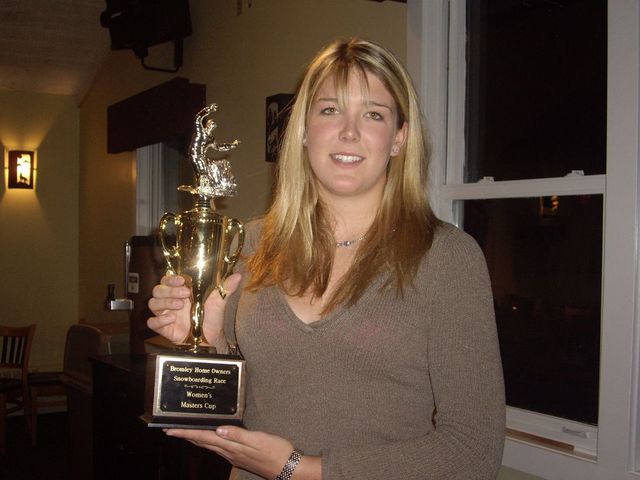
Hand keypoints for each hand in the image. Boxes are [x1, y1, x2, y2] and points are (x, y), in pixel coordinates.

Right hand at [147, 273, 241, 346]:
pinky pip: (152, 322)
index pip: (168, 279)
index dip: (171, 278)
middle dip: (169, 290)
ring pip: (153, 303)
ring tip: (180, 306)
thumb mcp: (219, 302)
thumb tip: (238, 276)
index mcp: (181, 291)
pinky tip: (171, 320)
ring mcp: (166, 314)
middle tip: (185, 294)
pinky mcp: (164, 328)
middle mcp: (171, 301)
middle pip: (158, 289)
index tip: (181, 280)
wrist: (210, 339)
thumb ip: (226, 288)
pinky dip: (159, 320)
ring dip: (165, 302)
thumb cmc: (212, 318)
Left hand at [166, 426, 292, 478]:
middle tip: (172, 430)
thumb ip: (237, 434)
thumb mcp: (258, 440)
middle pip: (203, 443)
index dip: (186, 433)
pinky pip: (219, 448)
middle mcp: (229, 453)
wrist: (289, 469)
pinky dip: (209, 442)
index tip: (169, 430)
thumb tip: (218, 430)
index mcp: (231, 447)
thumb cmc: (276, 451)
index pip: (203, 438)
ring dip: (196, 439)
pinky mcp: (240, 457)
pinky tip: (211, 439)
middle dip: (186, 436)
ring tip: (186, 433)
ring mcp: (234, 457)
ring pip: (209, 447)